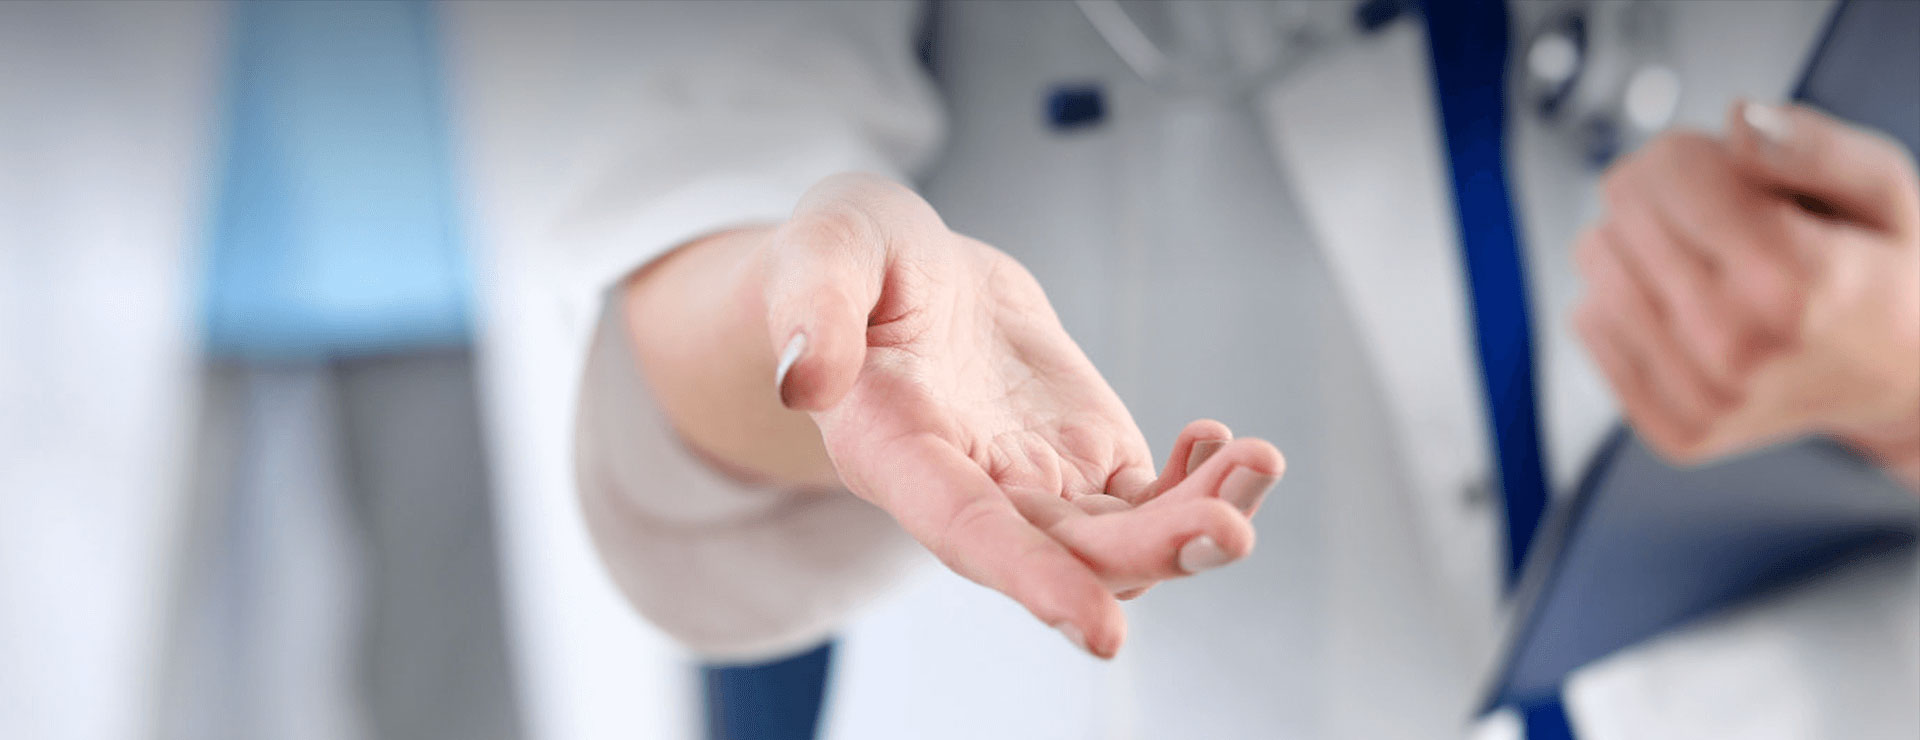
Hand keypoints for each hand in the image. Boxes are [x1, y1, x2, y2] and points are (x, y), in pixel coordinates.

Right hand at [760, 173, 1284, 656]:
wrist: (905, 268)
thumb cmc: (851, 258)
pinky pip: (1150, 504)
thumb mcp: (822, 250)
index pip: (967, 532)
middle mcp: (969, 492)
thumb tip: (802, 376)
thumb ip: (812, 308)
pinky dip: (1198, 486)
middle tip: (1232, 527)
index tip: (1101, 629)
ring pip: (1123, 542)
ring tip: (1257, 462)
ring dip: (1197, 522)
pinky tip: (1223, 445)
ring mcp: (1034, 484)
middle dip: (1154, 554)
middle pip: (1067, 553)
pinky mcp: (1085, 461)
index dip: (1033, 580)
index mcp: (896, 453)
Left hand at [1573, 101, 1919, 483]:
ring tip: (1713, 262)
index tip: (1735, 173)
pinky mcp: (1674, 428)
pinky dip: (1627, 301)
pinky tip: (1689, 307)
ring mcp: (1702, 399)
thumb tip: (1739, 121)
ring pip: (1596, 262)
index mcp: (1793, 282)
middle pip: (1623, 211)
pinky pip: (1589, 321)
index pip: (1666, 170)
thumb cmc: (1887, 271)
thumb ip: (1812, 146)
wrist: (1905, 379)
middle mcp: (1738, 349)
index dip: (1696, 153)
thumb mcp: (1882, 187)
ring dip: (1641, 244)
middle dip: (1666, 194)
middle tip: (1727, 221)